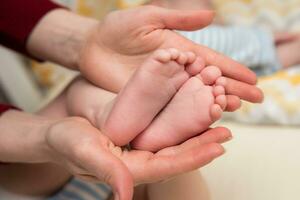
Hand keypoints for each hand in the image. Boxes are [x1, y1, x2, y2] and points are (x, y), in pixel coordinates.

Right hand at [45, 117, 230, 199]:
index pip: (169, 165)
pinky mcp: (137, 140)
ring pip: (174, 145)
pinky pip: (163, 134)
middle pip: (177, 155)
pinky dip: (180, 125)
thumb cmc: (68, 142)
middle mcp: (139, 163)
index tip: (218, 147)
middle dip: (203, 145)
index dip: (194, 157)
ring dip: (196, 135)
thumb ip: (107, 171)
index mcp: (130, 169)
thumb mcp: (85, 151)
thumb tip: (125, 195)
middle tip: (227, 132)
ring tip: (217, 123)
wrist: (59, 134)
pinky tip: (192, 115)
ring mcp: (139, 152)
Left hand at [79, 6, 262, 110]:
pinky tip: (204, 119)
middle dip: (232, 87)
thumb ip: (177, 17)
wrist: (91, 48)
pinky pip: (172, 110)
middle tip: (256, 98)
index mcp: (178, 51)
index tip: (253, 78)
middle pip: (208, 81)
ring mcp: (163, 88)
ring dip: (216, 102)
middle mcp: (175, 72)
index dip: (232, 69)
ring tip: (237, 108)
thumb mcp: (147, 18)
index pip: (211, 61)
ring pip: (194, 98)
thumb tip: (211, 15)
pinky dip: (189, 115)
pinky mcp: (149, 101)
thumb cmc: (116, 29)